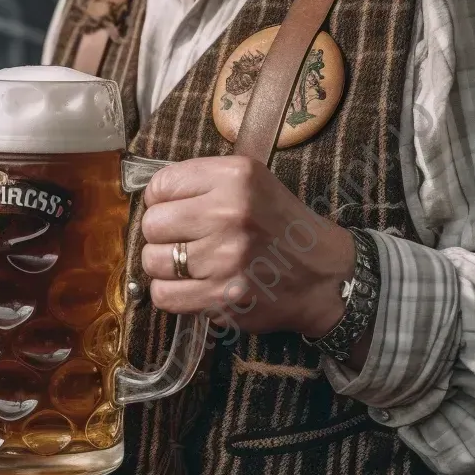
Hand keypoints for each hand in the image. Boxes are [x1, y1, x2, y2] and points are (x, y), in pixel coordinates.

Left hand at [140, 157, 354, 339]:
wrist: (324, 275)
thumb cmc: (281, 227)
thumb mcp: (252, 183)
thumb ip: (203, 182)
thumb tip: (150, 198)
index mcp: (236, 177)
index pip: (161, 186)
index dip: (160, 201)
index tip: (174, 211)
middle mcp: (230, 214)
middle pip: (152, 224)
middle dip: (161, 234)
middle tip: (182, 240)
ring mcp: (225, 258)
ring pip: (152, 261)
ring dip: (164, 266)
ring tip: (187, 265)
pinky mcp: (223, 297)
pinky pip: (164, 295)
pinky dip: (169, 294)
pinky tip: (190, 286)